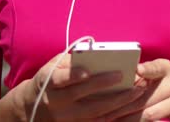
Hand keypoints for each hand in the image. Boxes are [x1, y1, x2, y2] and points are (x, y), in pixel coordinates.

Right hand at [19, 53, 145, 121]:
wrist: (32, 107)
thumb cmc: (49, 79)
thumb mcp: (53, 65)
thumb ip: (71, 61)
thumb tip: (96, 54)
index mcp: (49, 83)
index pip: (61, 79)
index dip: (73, 75)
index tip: (87, 71)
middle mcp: (56, 103)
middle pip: (82, 96)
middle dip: (105, 87)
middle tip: (124, 76)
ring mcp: (66, 119)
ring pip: (94, 114)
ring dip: (118, 103)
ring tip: (137, 91)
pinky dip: (115, 116)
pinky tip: (130, 107)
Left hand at [105, 59, 169, 120]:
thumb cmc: (162, 82)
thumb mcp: (154, 73)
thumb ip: (140, 75)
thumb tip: (118, 82)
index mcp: (166, 68)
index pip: (156, 67)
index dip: (147, 69)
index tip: (138, 70)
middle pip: (145, 97)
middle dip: (123, 108)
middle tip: (106, 114)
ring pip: (150, 114)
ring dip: (131, 120)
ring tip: (114, 121)